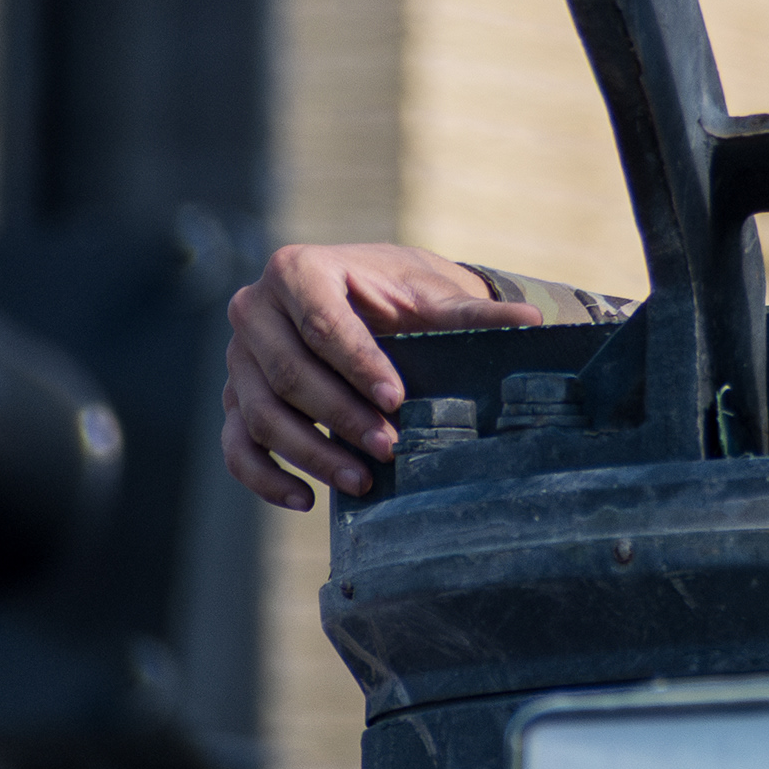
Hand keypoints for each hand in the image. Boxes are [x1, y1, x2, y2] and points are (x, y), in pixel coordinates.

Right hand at [222, 242, 536, 509]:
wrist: (372, 302)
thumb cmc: (403, 294)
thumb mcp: (434, 295)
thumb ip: (474, 312)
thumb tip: (533, 320)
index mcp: (298, 269)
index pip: (323, 325)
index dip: (359, 366)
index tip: (398, 400)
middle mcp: (254, 310)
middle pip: (289, 373)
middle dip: (341, 416)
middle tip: (390, 447)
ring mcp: (238, 359)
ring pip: (262, 414)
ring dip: (311, 453)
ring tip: (364, 480)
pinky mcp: (236, 398)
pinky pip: (236, 444)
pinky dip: (265, 477)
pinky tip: (308, 500)